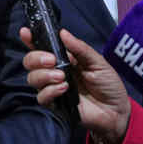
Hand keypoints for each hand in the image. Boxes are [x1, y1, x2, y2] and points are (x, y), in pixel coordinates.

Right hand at [21, 27, 129, 143]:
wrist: (116, 110)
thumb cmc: (108, 84)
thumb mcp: (98, 62)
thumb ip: (80, 48)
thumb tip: (63, 33)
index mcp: (64, 58)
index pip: (42, 47)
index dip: (31, 39)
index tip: (26, 33)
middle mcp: (54, 72)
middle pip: (30, 62)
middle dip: (36, 58)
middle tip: (52, 60)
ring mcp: (53, 88)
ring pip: (32, 78)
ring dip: (44, 75)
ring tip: (62, 77)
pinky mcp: (55, 104)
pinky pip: (41, 97)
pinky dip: (50, 91)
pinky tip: (64, 89)